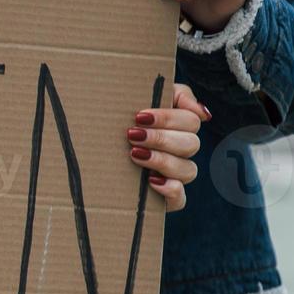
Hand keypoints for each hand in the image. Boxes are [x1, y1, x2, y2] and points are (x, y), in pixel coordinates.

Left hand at [128, 83, 208, 211]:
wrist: (90, 154)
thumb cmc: (118, 121)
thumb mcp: (140, 99)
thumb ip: (175, 95)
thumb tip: (203, 112)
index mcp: (178, 127)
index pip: (191, 120)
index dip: (168, 118)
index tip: (139, 116)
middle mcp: (180, 151)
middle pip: (191, 144)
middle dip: (161, 138)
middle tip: (131, 136)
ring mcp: (175, 176)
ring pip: (188, 170)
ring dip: (162, 161)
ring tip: (134, 154)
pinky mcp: (166, 199)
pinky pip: (180, 199)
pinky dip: (170, 190)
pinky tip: (152, 181)